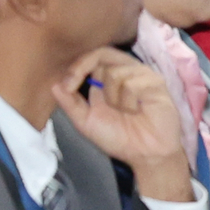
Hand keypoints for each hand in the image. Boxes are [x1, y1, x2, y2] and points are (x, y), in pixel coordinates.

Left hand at [54, 48, 193, 201]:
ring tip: (124, 112)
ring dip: (113, 98)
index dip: (76, 66)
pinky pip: (133, 84)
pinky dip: (129, 102)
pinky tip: (137, 111)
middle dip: (88, 74)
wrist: (145, 155)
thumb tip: (54, 85)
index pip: (90, 57)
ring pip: (115, 73)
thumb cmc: (119, 137)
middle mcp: (125, 71)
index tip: (67, 85)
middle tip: (86, 95)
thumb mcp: (86, 121)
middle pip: (102, 54)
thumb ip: (70, 103)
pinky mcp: (156, 82)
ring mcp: (141, 75)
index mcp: (107, 77)